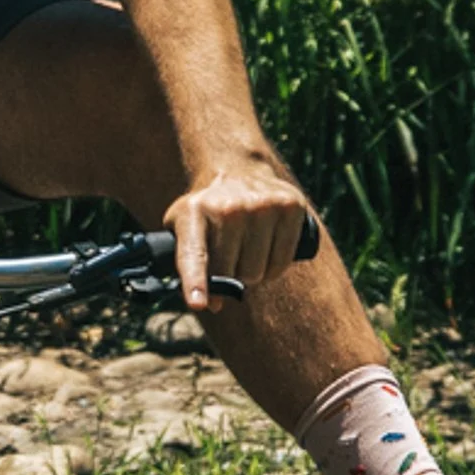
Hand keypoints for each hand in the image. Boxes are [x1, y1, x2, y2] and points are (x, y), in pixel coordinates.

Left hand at [165, 156, 314, 312]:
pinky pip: (282, 262)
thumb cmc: (206, 212)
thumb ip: (188, 263)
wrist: (236, 170)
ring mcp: (262, 205)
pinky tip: (265, 253)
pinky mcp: (291, 207)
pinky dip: (273, 269)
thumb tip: (207, 304)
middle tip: (228, 260)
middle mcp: (229, 207)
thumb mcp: (184, 228)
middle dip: (228, 278)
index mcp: (193, 213)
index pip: (194, 255)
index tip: (198, 304)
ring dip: (251, 274)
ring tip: (246, 253)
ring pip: (258, 272)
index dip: (196, 282)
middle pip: (231, 274)